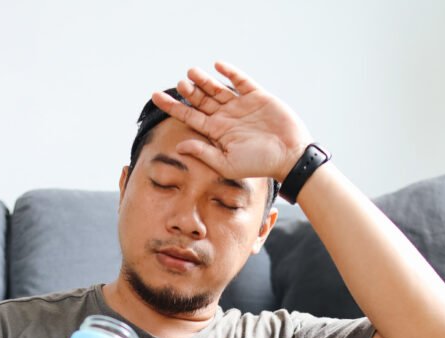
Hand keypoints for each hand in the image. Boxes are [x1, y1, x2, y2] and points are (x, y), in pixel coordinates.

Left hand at [151, 61, 313, 182]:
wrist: (289, 156)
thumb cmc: (259, 164)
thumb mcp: (226, 163)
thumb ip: (203, 152)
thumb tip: (179, 146)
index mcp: (217, 133)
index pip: (189, 116)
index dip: (172, 106)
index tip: (155, 96)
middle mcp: (226, 117)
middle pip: (201, 100)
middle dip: (189, 91)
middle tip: (179, 83)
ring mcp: (241, 106)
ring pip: (218, 89)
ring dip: (204, 80)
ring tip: (191, 72)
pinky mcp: (258, 97)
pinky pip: (241, 81)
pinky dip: (230, 73)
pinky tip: (218, 66)